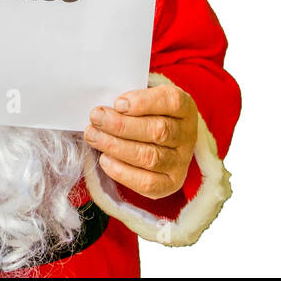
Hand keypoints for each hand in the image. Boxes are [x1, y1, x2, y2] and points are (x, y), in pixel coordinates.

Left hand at [84, 83, 197, 199]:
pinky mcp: (170, 183)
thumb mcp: (142, 97)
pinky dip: (122, 171)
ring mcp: (181, 161)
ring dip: (116, 146)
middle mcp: (187, 135)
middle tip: (96, 118)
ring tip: (93, 136)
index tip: (118, 103)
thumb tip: (105, 109)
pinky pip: (147, 183)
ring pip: (150, 157)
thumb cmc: (145, 112)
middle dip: (121, 125)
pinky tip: (105, 159)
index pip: (172, 102)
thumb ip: (129, 98)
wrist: (157, 138)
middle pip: (158, 131)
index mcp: (185, 107)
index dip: (144, 102)